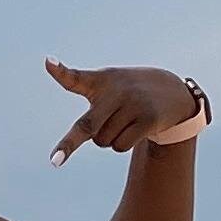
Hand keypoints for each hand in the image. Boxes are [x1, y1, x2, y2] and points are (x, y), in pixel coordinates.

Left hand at [45, 61, 201, 165]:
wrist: (172, 91)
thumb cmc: (127, 95)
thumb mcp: (106, 91)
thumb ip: (89, 116)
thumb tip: (82, 146)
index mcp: (101, 80)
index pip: (76, 78)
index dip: (61, 71)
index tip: (48, 62)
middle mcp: (116, 90)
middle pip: (87, 128)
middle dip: (69, 146)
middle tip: (58, 158)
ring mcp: (133, 103)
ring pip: (103, 141)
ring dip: (109, 140)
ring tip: (125, 122)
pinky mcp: (148, 118)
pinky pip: (120, 146)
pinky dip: (122, 145)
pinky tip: (136, 130)